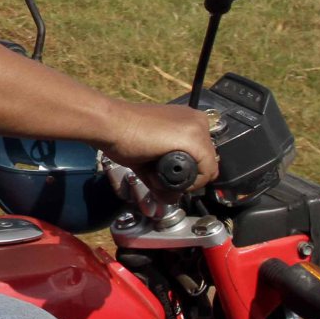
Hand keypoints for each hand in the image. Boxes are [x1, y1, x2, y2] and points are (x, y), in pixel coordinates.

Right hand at [97, 100, 217, 191]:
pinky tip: (164, 175)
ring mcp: (198, 129)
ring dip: (184, 180)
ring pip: (207, 168)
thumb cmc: (124, 135)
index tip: (163, 173)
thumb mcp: (151, 156)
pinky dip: (189, 182)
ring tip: (156, 174)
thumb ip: (164, 176)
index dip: (187, 172)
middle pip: (206, 162)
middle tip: (157, 176)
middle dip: (185, 177)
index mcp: (188, 120)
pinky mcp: (194, 140)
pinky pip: (205, 171)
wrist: (112, 125)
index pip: (202, 154)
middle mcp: (197, 121)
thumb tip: (172, 198)